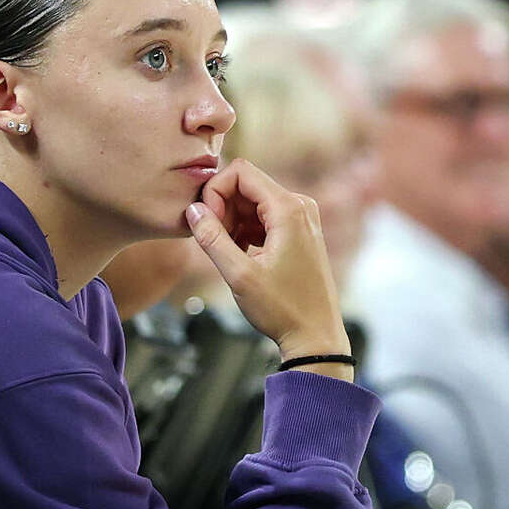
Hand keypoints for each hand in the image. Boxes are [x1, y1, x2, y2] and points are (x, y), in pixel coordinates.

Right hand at [185, 160, 350, 366]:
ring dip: (232, 221)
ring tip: (226, 252)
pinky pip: (264, 218)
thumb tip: (193, 210)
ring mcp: (302, 219)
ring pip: (253, 202)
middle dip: (223, 207)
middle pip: (247, 185)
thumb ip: (212, 238)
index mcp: (289, 209)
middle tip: (213, 241)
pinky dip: (246, 230)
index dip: (216, 192)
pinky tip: (239, 256)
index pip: (240, 171)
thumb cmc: (283, 309)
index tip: (208, 224)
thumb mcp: (239, 275)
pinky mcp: (299, 233)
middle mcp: (299, 206)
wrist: (315, 336)